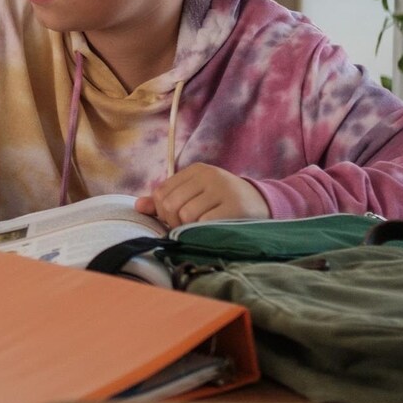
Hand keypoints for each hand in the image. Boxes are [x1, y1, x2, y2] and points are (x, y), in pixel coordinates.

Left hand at [135, 164, 268, 228]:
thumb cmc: (223, 202)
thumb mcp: (196, 194)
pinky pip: (204, 224)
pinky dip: (202, 232)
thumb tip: (138, 206)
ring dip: (189, 228)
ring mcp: (223, 190)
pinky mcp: (235, 207)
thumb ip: (167, 199)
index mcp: (197, 170)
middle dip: (173, 222)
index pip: (161, 192)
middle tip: (187, 227)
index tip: (175, 219)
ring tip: (201, 228)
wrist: (264, 204)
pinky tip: (211, 230)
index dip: (162, 211)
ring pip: (185, 215)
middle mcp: (209, 175)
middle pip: (170, 205)